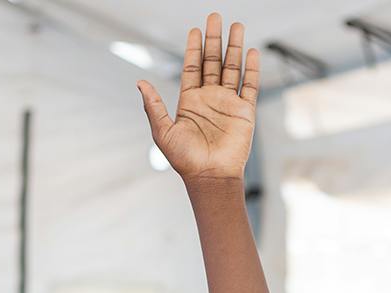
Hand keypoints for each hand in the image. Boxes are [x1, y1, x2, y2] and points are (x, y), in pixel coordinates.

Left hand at [138, 14, 257, 182]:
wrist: (209, 177)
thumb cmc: (184, 160)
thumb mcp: (163, 132)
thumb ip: (153, 106)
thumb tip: (139, 83)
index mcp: (189, 103)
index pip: (191, 68)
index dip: (193, 49)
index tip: (195, 30)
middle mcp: (208, 99)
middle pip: (212, 62)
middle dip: (214, 40)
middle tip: (215, 17)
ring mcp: (227, 103)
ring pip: (232, 68)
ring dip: (234, 47)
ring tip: (236, 25)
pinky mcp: (244, 111)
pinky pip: (249, 85)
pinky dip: (251, 69)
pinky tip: (251, 52)